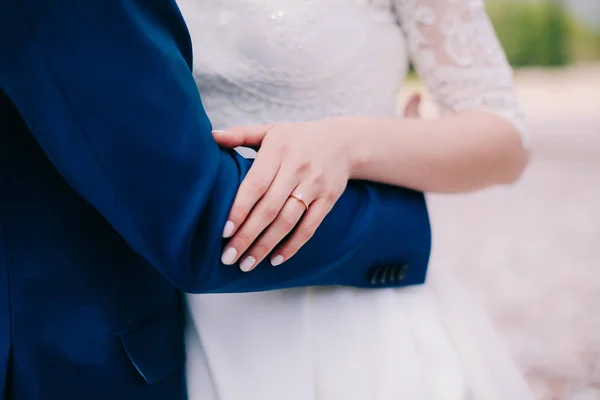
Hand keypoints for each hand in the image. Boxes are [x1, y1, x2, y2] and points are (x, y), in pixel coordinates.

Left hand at [214, 118, 355, 270]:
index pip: (255, 184)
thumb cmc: (297, 138)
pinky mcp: (328, 199)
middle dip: (247, 235)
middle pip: (269, 208)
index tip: (224, 232)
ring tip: (247, 264)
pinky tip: (275, 260)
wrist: (343, 142)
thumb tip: (211, 137)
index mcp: (278, 149)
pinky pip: (309, 227)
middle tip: (228, 257)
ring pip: (288, 221)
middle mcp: (297, 168)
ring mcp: (315, 185)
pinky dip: (292, 246)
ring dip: (266, 245)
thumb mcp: (270, 131)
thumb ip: (241, 135)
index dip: (240, 209)